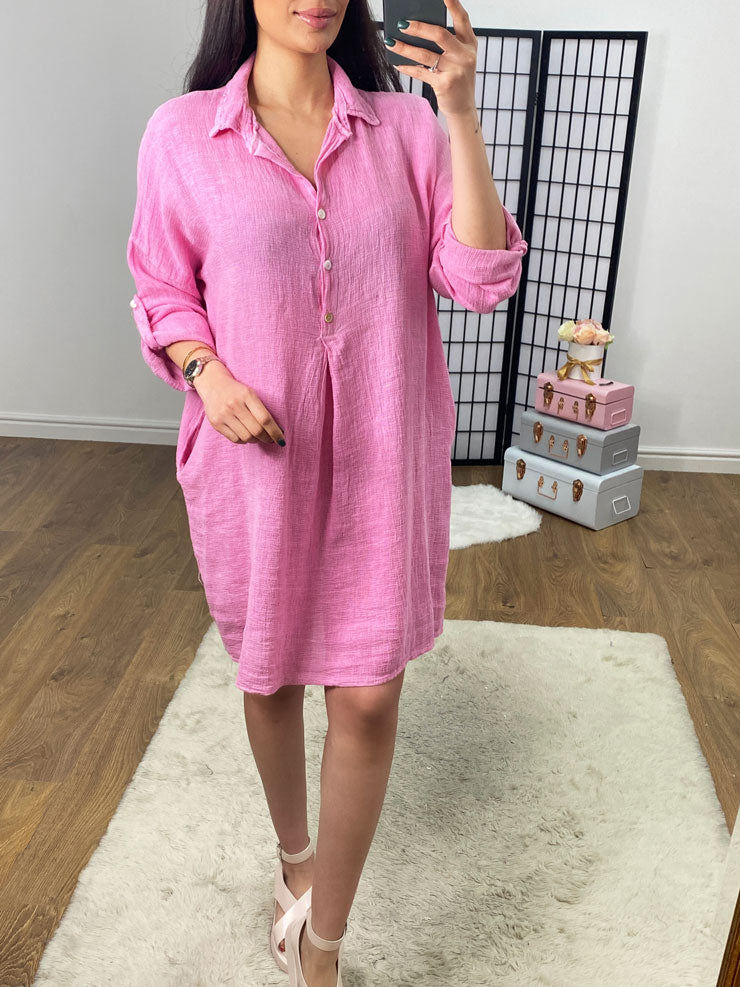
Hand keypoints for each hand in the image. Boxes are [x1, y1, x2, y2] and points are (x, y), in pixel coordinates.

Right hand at [194, 361, 285, 445]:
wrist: (213, 383)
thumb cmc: (237, 391)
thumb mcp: (250, 393)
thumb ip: (261, 410)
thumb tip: (277, 431)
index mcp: (247, 395)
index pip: (265, 419)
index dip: (275, 432)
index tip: (282, 440)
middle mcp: (234, 404)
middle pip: (256, 430)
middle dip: (266, 438)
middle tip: (270, 439)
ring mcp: (223, 414)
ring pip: (246, 437)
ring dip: (255, 440)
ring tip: (257, 437)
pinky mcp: (216, 423)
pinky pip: (235, 439)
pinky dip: (243, 440)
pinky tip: (245, 435)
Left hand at [389, 0, 477, 117]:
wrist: (464, 108)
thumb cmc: (458, 78)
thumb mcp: (459, 58)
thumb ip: (446, 43)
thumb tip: (416, 28)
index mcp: (470, 43)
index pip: (462, 18)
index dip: (453, 4)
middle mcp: (465, 55)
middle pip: (439, 34)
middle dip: (418, 27)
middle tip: (401, 23)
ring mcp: (456, 70)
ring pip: (425, 54)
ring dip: (405, 48)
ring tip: (390, 41)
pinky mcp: (445, 84)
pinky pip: (421, 72)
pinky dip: (407, 67)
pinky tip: (397, 63)